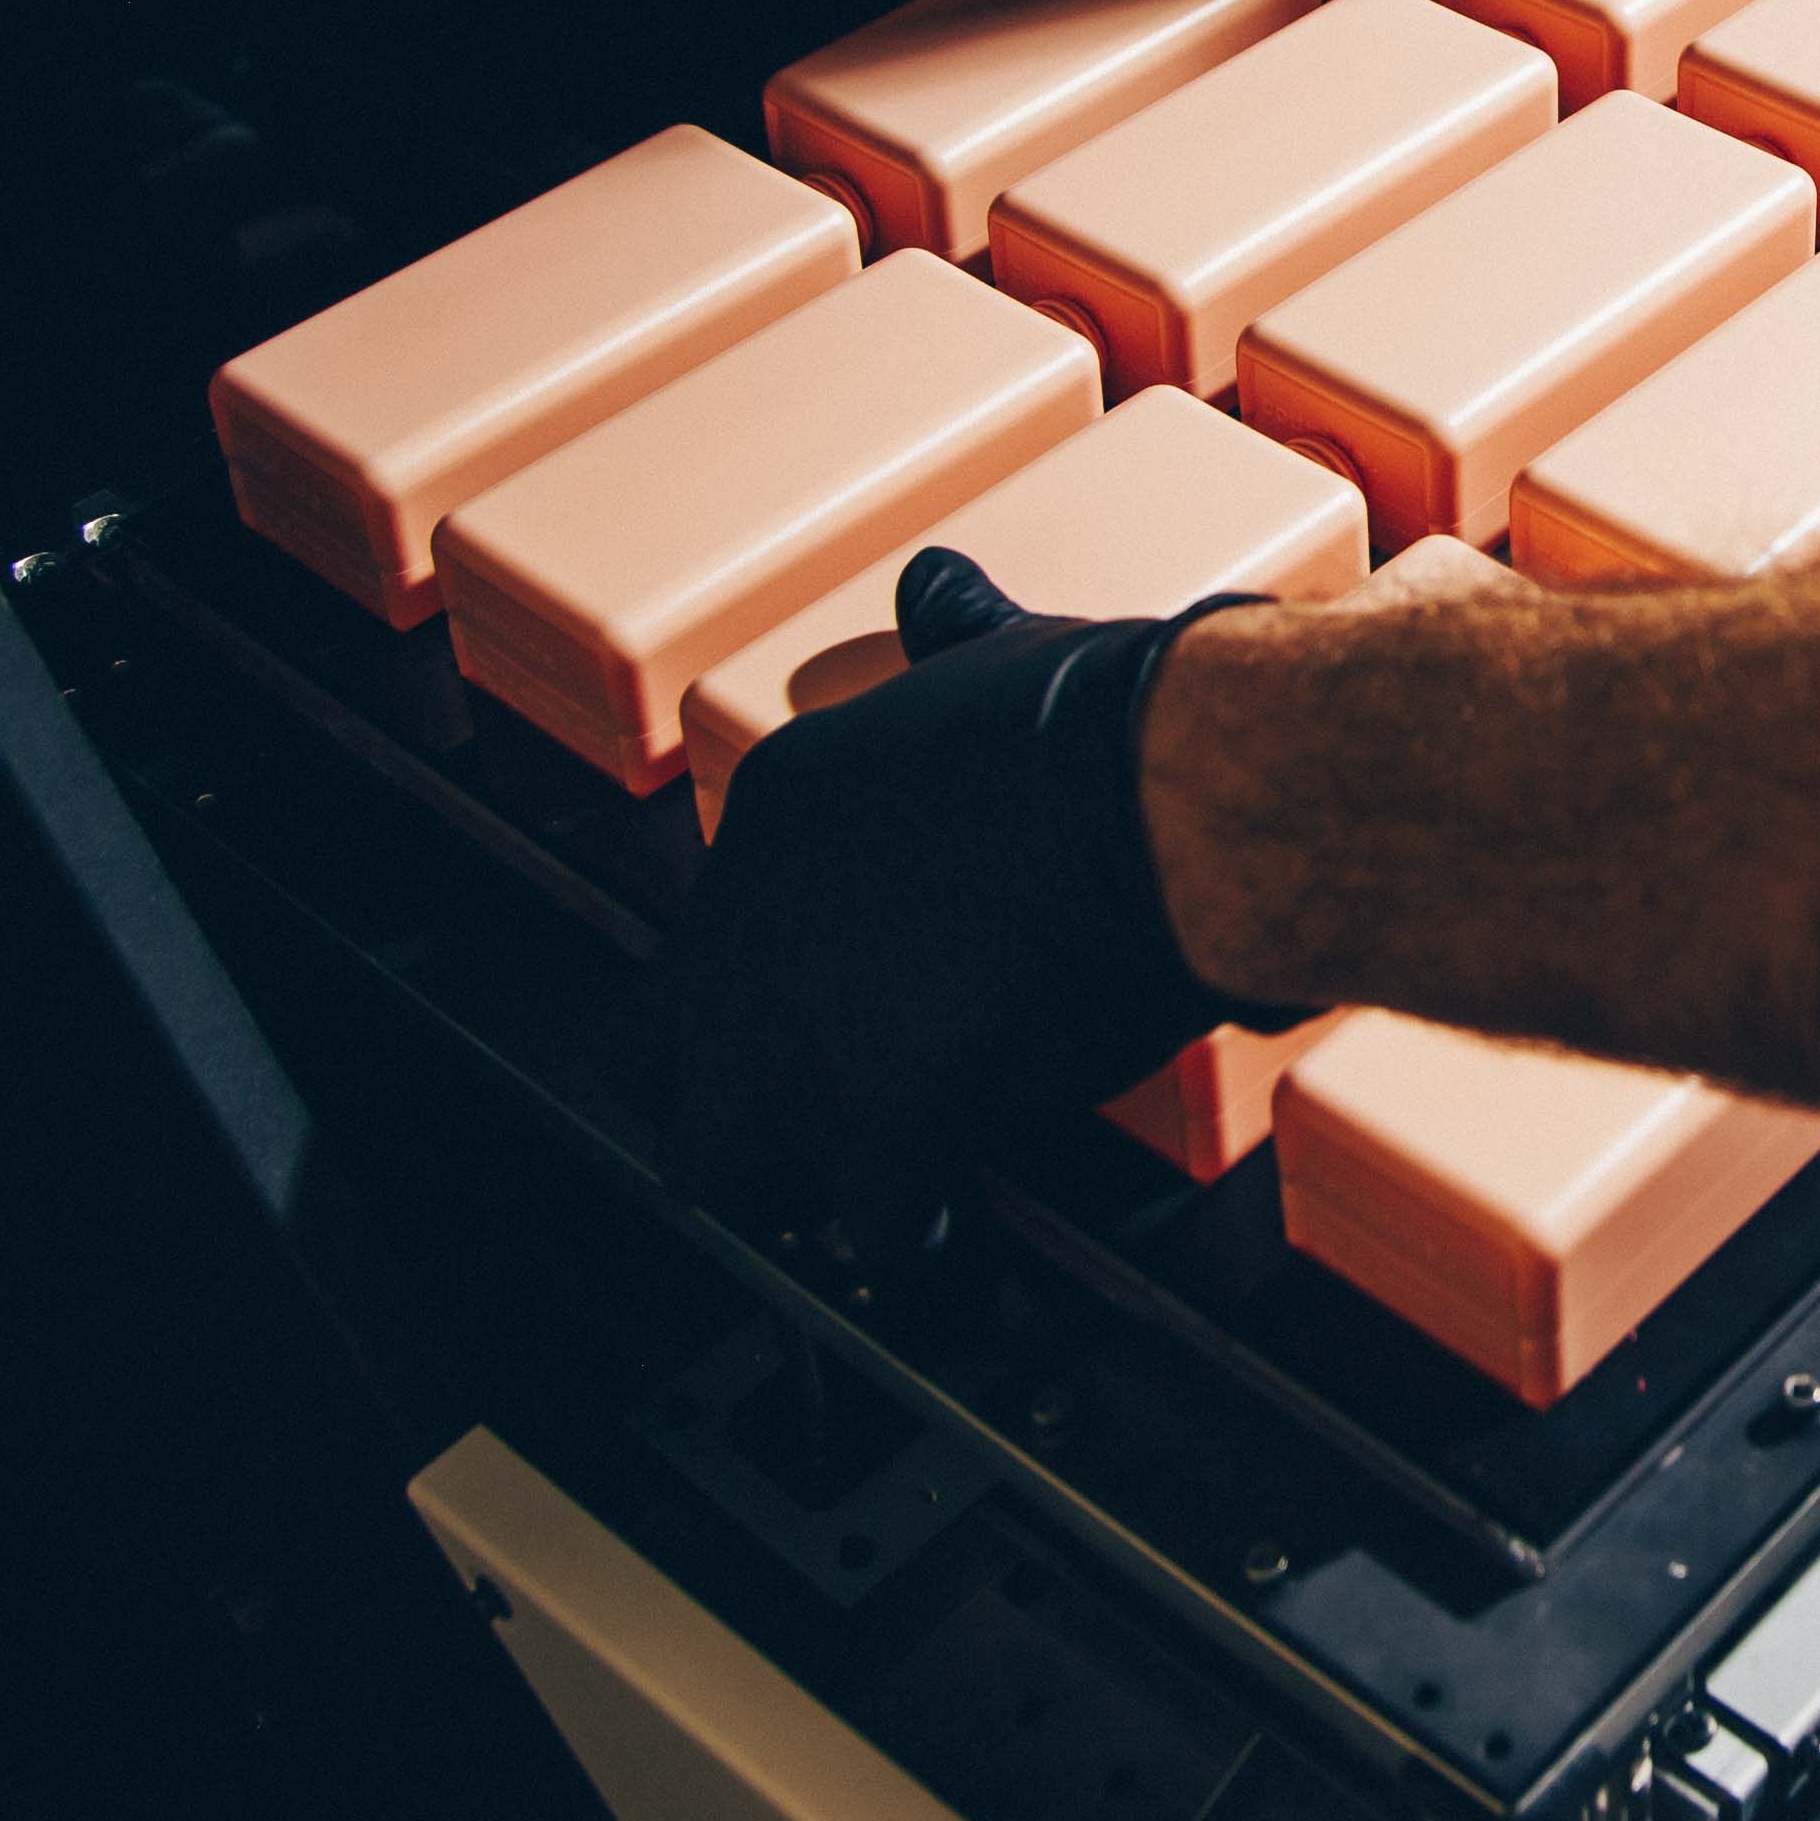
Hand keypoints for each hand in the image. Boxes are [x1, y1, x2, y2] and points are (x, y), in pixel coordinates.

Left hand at [662, 552, 1277, 1258]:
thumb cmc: (1102, 721)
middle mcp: (747, 928)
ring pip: (721, 1170)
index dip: (773, 982)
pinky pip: (872, 1228)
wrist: (1163, 793)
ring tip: (866, 1204)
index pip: (712, 930)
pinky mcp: (879, 1127)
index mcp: (776, 810)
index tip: (836, 1004)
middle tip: (805, 1133)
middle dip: (719, 1106)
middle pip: (656, 1064)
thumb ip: (951, 631)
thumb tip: (936, 581)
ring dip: (796, 1190)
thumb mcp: (998, 652)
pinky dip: (916, 1239)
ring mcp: (798, 1039)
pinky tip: (956, 1229)